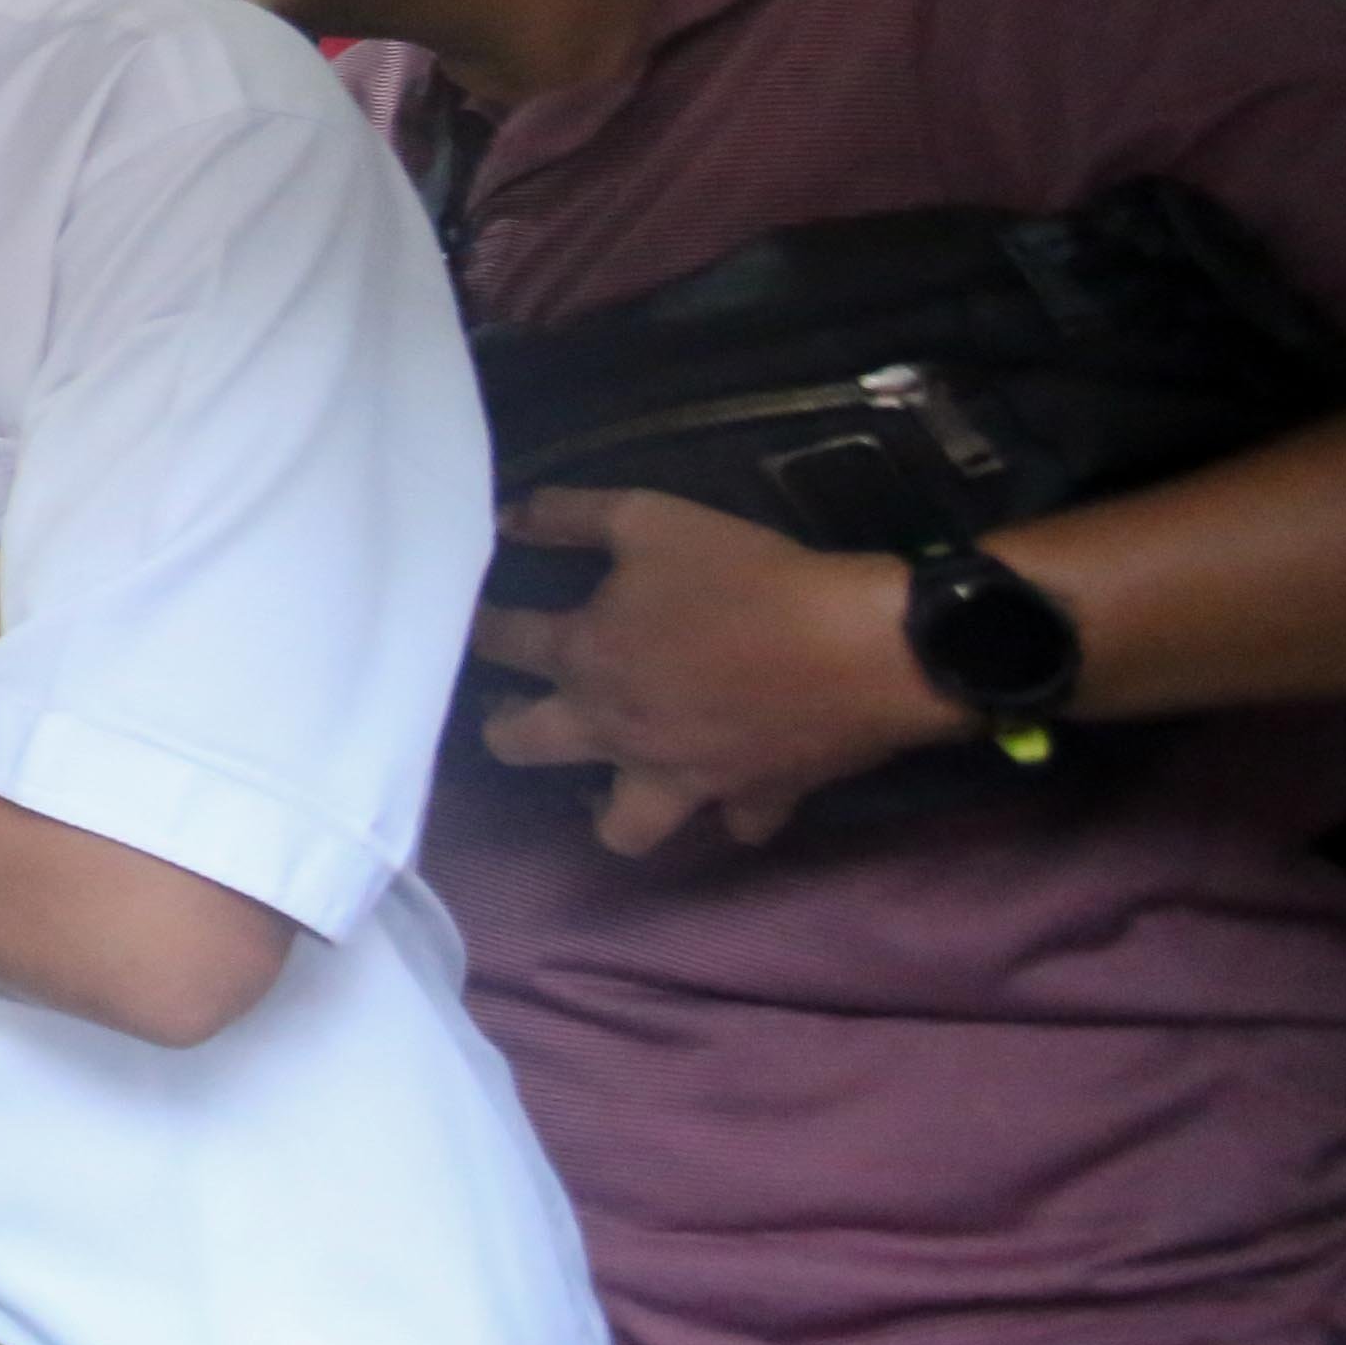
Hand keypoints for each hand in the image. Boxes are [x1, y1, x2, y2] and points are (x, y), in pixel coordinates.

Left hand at [474, 487, 945, 854]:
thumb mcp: (651, 518)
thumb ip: (570, 516)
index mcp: (587, 659)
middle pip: (522, 747)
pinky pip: (732, 824)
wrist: (866, 647)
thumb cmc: (750, 578)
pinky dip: (729, 809)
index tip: (479, 619)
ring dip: (610, 807)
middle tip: (517, 708)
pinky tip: (729, 785)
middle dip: (504, 727)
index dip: (482, 625)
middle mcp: (618, 732)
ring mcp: (685, 779)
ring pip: (622, 829)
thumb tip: (507, 517)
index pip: (502, 644)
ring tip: (615, 775)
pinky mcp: (753, 800)